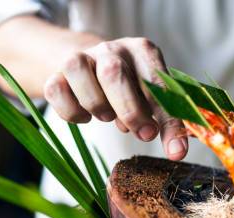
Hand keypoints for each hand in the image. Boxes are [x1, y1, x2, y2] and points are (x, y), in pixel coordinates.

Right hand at [43, 37, 187, 159]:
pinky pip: (56, 89)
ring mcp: (82, 57)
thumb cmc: (131, 87)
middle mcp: (111, 49)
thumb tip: (177, 152)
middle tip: (144, 134)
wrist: (94, 69)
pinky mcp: (57, 73)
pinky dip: (71, 111)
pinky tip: (85, 117)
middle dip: (130, 111)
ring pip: (78, 71)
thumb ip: (166, 121)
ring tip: (108, 117)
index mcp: (142, 51)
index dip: (167, 118)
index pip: (157, 82)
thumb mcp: (153, 99)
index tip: (174, 148)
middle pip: (114, 73)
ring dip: (96, 104)